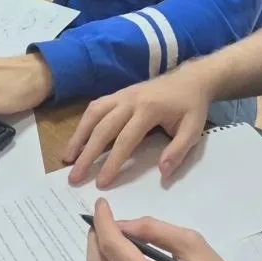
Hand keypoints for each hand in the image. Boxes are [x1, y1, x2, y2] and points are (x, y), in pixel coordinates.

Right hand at [64, 65, 213, 187]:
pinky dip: (84, 122)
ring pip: (94, 114)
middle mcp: (130, 99)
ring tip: (67, 158)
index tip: (101, 182)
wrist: (191, 78)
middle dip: (87, 153)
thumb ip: (178, 150)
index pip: (125, 139)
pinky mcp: (119, 93)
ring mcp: (122, 94)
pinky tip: (78, 138)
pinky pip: (97, 106)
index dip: (112, 162)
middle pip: (103, 127)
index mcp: (148, 109)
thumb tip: (162, 172)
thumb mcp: (194, 129)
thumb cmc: (192, 106)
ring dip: (79, 135)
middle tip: (74, 176)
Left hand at [85, 198, 227, 260]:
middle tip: (105, 220)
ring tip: (112, 236)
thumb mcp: (193, 246)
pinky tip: (118, 256)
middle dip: (97, 237)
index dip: (103, 222)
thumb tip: (123, 223)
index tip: (102, 204)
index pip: (113, 248)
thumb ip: (157, 230)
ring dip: (99, 253)